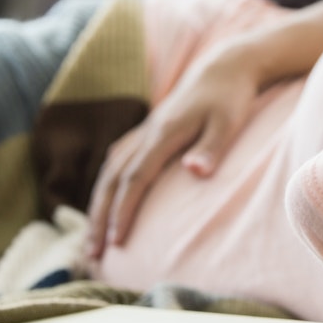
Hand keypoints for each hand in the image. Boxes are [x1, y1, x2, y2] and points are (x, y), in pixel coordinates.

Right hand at [86, 42, 263, 256]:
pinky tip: (102, 205)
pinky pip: (116, 163)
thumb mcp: (228, 123)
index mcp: (163, 134)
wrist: (223, 67)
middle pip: (113, 180)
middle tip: (92, 255)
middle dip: (99, 218)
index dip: (124, 210)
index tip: (117, 242)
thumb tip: (195, 172)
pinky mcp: (146, 133)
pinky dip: (105, 187)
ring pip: (109, 173)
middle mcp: (146, 134)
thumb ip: (211, 148)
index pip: (136, 178)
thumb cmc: (230, 98)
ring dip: (97, 207)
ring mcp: (143, 132)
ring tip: (91, 241)